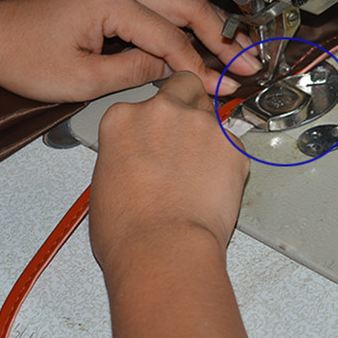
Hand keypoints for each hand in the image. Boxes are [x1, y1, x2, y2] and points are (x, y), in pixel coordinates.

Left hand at [0, 0, 260, 101]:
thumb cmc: (20, 55)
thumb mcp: (81, 79)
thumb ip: (134, 72)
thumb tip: (174, 72)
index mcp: (111, 2)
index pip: (171, 39)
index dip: (202, 68)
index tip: (225, 89)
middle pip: (188, 8)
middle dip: (223, 37)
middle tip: (249, 63)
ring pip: (178, 4)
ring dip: (209, 29)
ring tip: (236, 54)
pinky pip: (160, 8)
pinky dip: (186, 27)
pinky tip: (203, 44)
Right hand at [89, 71, 248, 260]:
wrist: (164, 250)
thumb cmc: (128, 231)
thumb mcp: (104, 182)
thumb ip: (125, 154)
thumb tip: (137, 161)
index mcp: (123, 118)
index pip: (144, 102)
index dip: (153, 122)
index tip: (157, 138)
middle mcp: (162, 111)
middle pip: (184, 86)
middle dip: (187, 103)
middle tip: (186, 139)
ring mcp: (201, 124)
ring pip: (212, 116)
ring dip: (207, 137)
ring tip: (199, 175)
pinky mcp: (232, 144)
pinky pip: (233, 145)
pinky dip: (228, 161)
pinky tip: (215, 187)